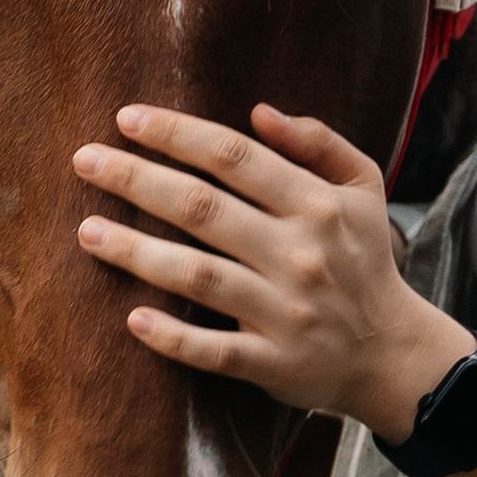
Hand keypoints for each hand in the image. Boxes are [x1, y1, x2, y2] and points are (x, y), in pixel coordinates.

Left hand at [73, 102, 467, 436]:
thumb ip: (317, 142)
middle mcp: (299, 254)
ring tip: (86, 232)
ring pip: (198, 277)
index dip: (177, 134)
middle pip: (204, 208)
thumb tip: (258, 112)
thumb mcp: (363, 187)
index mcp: (318, 205)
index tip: (125, 119)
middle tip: (83, 161)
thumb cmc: (364, 259)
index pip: (235, 157)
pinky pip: (214, 351)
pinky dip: (173, 337)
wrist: (393, 353)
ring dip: (137, 252)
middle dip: (137, 180)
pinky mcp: (272, 364)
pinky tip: (132, 318)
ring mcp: (284, 313)